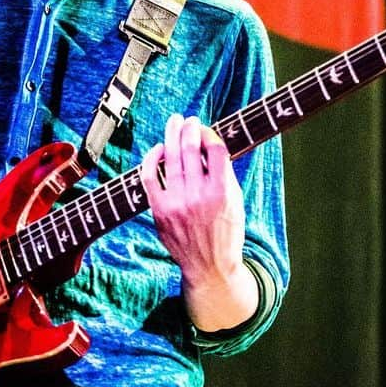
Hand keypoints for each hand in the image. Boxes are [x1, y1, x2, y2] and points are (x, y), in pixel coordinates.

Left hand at [140, 114, 257, 331]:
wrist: (209, 267)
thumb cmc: (225, 232)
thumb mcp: (235, 202)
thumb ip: (224, 174)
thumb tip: (211, 143)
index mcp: (222, 192)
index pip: (214, 148)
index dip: (209, 132)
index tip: (206, 129)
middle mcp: (199, 196)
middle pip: (190, 147)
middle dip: (189, 127)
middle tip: (189, 119)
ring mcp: (177, 203)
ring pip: (170, 157)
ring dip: (172, 134)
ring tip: (175, 122)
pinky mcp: (160, 210)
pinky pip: (149, 176)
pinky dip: (152, 158)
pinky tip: (158, 149)